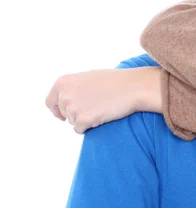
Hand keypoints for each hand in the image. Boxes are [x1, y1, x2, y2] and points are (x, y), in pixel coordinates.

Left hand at [46, 67, 161, 132]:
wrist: (133, 87)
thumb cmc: (114, 82)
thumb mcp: (87, 78)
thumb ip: (73, 87)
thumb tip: (64, 100)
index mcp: (63, 82)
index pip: (51, 102)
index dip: (57, 110)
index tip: (63, 115)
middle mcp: (64, 95)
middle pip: (64, 113)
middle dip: (77, 113)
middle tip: (96, 105)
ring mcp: (72, 108)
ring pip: (73, 122)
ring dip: (85, 119)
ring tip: (102, 107)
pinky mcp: (82, 119)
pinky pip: (80, 129)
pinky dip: (90, 126)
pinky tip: (102, 115)